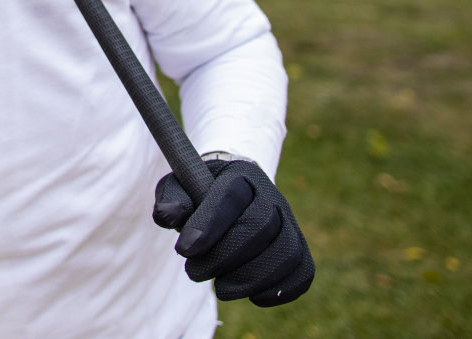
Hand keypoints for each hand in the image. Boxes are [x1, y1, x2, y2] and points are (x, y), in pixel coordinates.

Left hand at [151, 157, 313, 306]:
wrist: (232, 195)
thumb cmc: (200, 195)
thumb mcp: (179, 188)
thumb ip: (171, 199)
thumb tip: (168, 215)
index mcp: (240, 176)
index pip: (231, 196)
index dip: (209, 225)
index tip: (184, 250)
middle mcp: (272, 196)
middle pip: (260, 225)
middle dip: (225, 256)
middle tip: (194, 273)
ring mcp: (290, 223)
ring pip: (286, 252)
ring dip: (251, 279)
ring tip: (220, 288)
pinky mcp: (300, 250)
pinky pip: (303, 272)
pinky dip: (280, 290)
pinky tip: (252, 296)